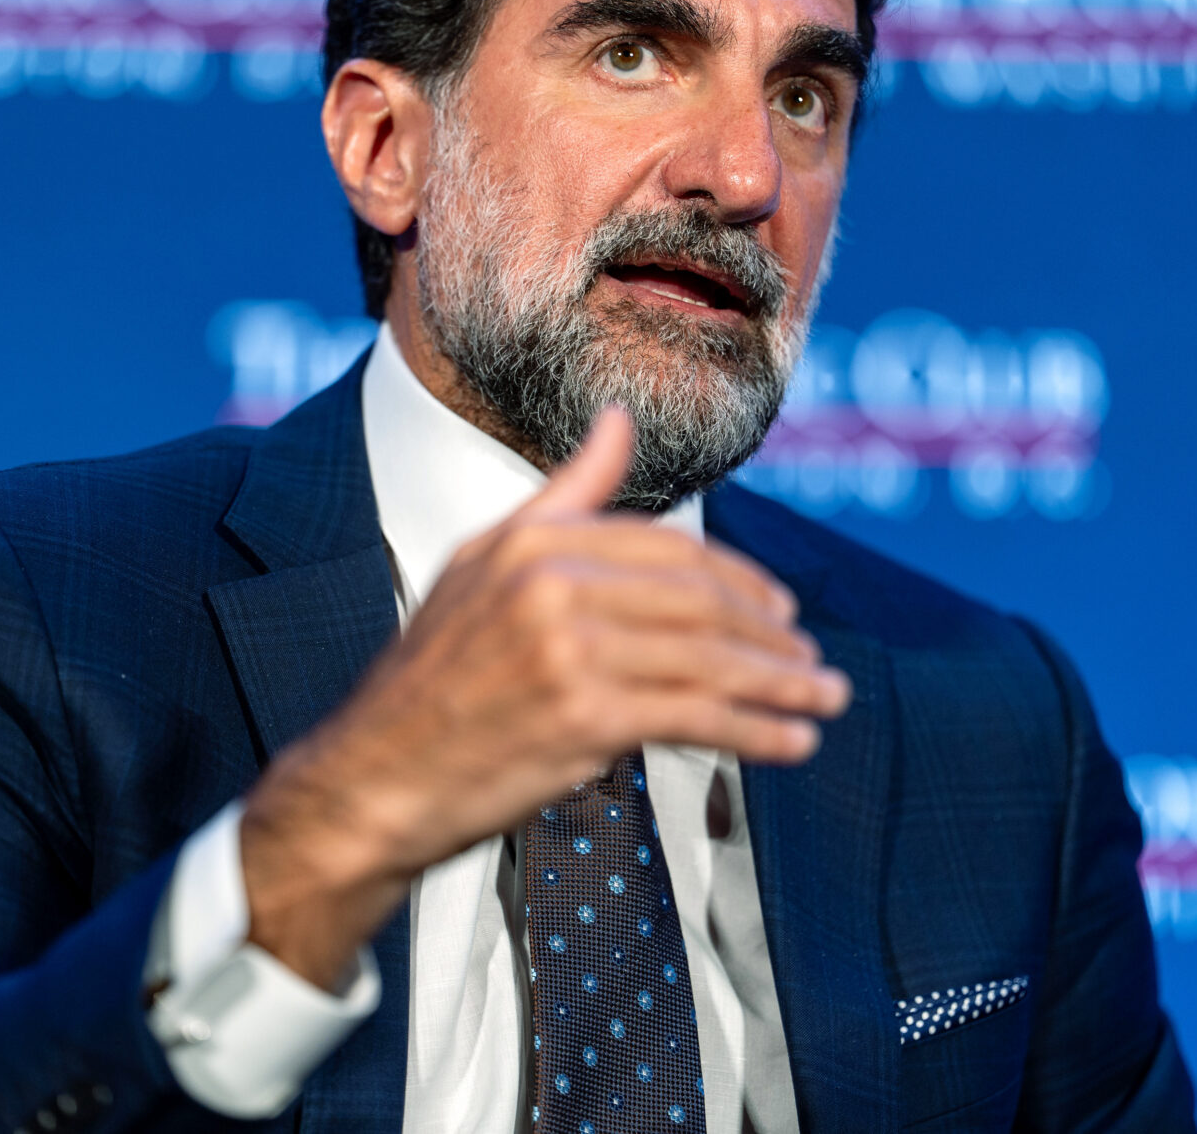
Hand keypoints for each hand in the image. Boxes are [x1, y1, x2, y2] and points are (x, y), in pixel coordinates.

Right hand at [237, 406, 850, 988]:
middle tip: (813, 666)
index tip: (782, 614)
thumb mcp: (483, 564)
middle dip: (771, 636)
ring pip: (709, 659)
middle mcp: (550, 583)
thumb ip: (565, 495)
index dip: (740, 582)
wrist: (374, 776)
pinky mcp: (583, 717)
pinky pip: (696, 717)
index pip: (669, 549)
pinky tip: (791, 743)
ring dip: (780, 684)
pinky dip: (756, 731)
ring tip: (822, 701)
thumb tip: (618, 420)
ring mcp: (567, 650)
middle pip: (700, 602)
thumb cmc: (434, 677)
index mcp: (533, 540)